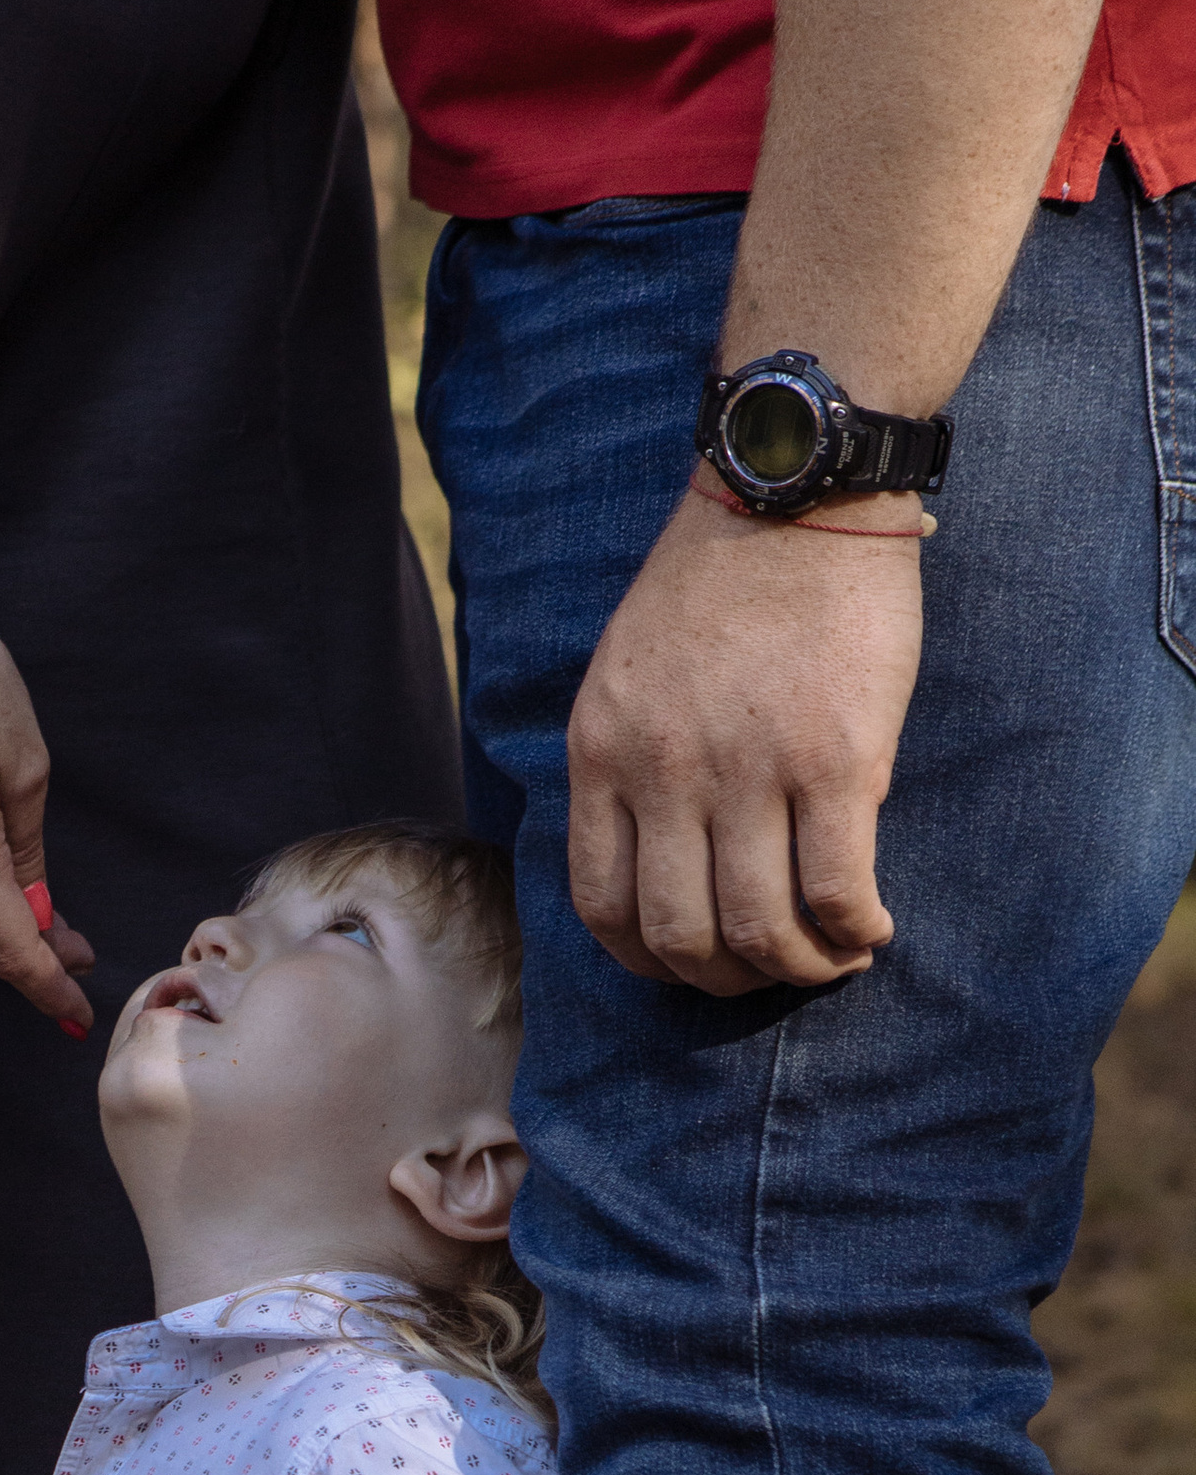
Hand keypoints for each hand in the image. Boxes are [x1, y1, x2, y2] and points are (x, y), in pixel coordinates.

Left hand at [565, 483, 922, 993]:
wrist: (794, 491)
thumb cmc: (716, 581)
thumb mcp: (628, 674)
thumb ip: (633, 763)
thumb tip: (671, 860)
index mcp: (602, 753)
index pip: (603, 907)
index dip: (650, 963)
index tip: (695, 964)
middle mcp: (664, 773)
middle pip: (681, 937)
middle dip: (727, 983)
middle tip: (771, 972)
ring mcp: (748, 770)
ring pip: (758, 930)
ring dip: (800, 971)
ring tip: (831, 958)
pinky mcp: (835, 760)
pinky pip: (835, 890)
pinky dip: (854, 932)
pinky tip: (871, 929)